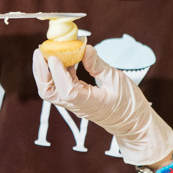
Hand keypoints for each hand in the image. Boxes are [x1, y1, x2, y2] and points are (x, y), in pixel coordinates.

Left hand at [32, 45, 172, 165]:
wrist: (133, 124)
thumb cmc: (128, 105)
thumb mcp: (117, 80)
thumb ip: (99, 65)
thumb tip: (84, 48)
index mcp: (87, 103)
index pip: (66, 89)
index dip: (57, 72)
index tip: (54, 55)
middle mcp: (76, 104)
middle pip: (49, 91)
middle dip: (41, 71)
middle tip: (40, 51)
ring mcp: (74, 103)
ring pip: (52, 89)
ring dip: (46, 71)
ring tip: (47, 51)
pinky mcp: (76, 99)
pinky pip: (62, 85)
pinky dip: (59, 71)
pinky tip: (65, 57)